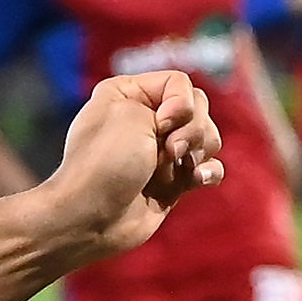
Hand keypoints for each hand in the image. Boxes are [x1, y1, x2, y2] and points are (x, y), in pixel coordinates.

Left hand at [32, 74, 225, 265]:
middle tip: (170, 150)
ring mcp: (161, 151)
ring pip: (208, 137)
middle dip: (192, 129)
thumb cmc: (105, 162)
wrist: (92, 217)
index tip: (161, 125)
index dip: (180, 103)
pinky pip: (209, 167)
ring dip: (198, 150)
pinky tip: (197, 180)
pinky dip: (208, 172)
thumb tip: (193, 133)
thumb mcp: (133, 113)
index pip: (179, 83)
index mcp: (128, 93)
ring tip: (174, 167)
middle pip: (198, 108)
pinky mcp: (175, 180)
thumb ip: (174, 107)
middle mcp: (146, 118)